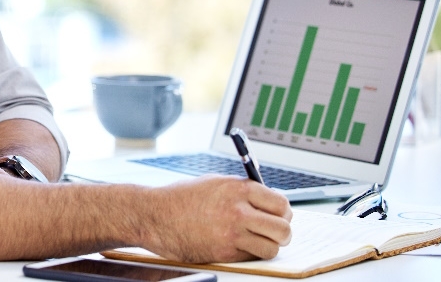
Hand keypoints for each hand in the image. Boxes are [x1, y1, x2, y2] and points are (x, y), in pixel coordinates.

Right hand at [141, 175, 292, 262]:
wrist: (156, 215)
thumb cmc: (183, 198)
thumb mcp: (216, 182)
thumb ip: (243, 190)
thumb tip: (267, 199)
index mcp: (239, 189)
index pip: (281, 204)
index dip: (283, 212)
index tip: (280, 216)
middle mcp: (238, 211)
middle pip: (283, 228)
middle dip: (282, 232)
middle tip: (275, 233)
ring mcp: (232, 234)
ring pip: (271, 248)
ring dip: (268, 246)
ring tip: (259, 242)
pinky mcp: (223, 253)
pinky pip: (251, 257)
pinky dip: (250, 254)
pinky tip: (238, 246)